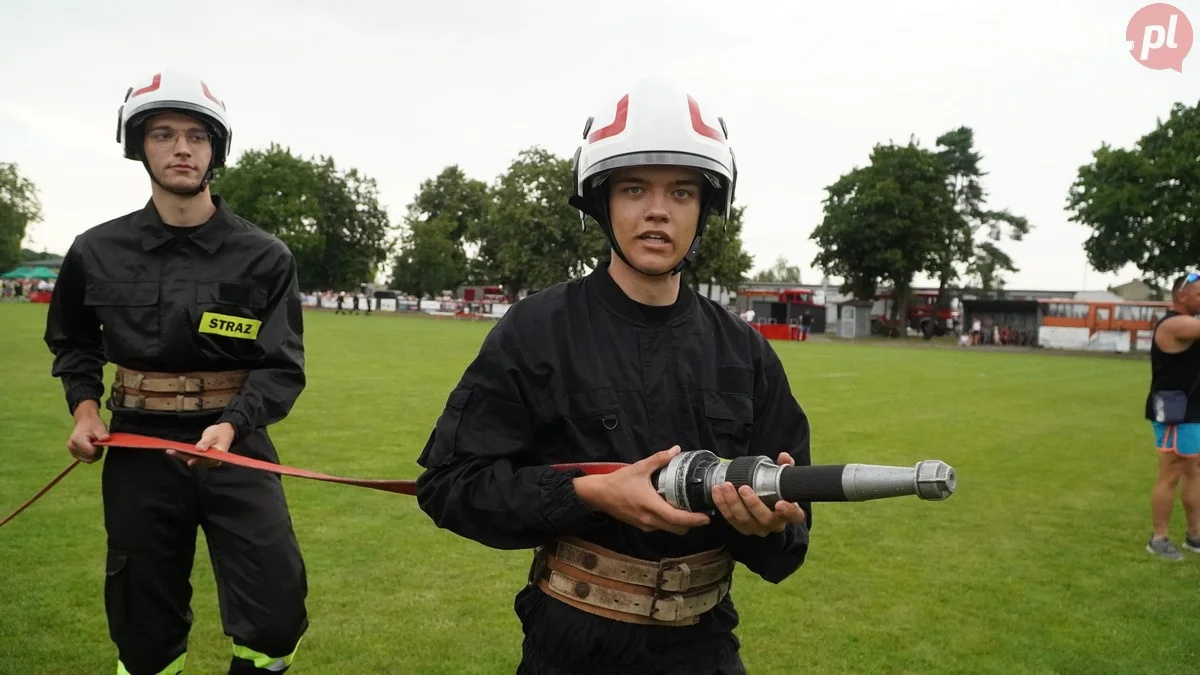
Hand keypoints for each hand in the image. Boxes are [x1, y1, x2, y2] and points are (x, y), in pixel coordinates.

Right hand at [67, 403, 108, 463]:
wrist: (85, 421)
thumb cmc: (93, 424)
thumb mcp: (100, 427)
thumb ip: (102, 434)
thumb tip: (106, 438)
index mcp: (77, 440)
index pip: (91, 452)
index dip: (99, 449)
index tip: (99, 441)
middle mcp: (72, 446)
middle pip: (90, 458)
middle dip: (97, 452)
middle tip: (98, 443)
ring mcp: (71, 451)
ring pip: (88, 460)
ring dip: (94, 455)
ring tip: (95, 445)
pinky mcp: (73, 453)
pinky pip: (85, 459)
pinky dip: (90, 456)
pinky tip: (91, 448)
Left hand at [166, 422, 233, 467]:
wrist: (224, 431)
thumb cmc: (220, 432)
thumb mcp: (213, 435)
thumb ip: (206, 442)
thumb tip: (199, 449)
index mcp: (218, 456)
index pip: (207, 460)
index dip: (198, 460)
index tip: (189, 460)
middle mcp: (212, 461)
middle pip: (197, 461)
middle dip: (184, 457)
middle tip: (172, 452)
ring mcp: (206, 460)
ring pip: (192, 459)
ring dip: (181, 456)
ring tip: (170, 451)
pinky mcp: (201, 457)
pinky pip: (192, 457)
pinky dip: (183, 454)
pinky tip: (174, 451)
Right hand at [573, 446, 710, 534]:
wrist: (599, 495)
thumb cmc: (619, 481)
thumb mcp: (639, 468)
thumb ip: (659, 459)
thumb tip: (676, 449)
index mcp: (651, 505)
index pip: (676, 518)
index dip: (693, 520)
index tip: (706, 518)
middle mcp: (650, 519)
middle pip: (677, 529)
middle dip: (692, 524)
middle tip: (702, 514)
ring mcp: (645, 525)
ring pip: (669, 529)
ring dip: (681, 524)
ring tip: (689, 511)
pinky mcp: (641, 526)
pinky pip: (661, 527)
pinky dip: (670, 522)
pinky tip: (672, 509)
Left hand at [712, 451, 806, 536]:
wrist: (765, 505)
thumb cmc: (776, 491)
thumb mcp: (783, 480)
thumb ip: (785, 468)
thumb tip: (784, 456)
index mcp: (790, 513)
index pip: (794, 516)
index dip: (788, 511)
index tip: (780, 503)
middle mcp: (775, 524)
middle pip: (765, 518)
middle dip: (753, 504)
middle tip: (743, 488)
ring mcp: (758, 528)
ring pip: (744, 519)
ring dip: (733, 503)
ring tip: (725, 486)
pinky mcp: (742, 528)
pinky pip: (730, 518)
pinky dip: (722, 505)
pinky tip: (717, 492)